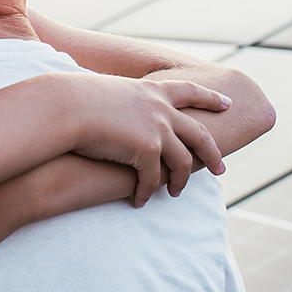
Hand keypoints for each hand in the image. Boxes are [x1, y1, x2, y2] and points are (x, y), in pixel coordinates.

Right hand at [61, 73, 227, 202]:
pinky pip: (153, 179)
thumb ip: (122, 102)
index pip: (190, 91)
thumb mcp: (106, 92)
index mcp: (152, 91)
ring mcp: (158, 129)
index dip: (210, 97)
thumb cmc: (73, 99)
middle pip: (199, 133)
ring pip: (182, 162)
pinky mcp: (147, 151)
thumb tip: (117, 111)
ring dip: (180, 181)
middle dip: (213, 152)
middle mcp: (162, 109)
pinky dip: (147, 193)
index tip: (227, 103)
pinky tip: (139, 201)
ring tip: (176, 193)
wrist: (65, 106)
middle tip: (220, 169)